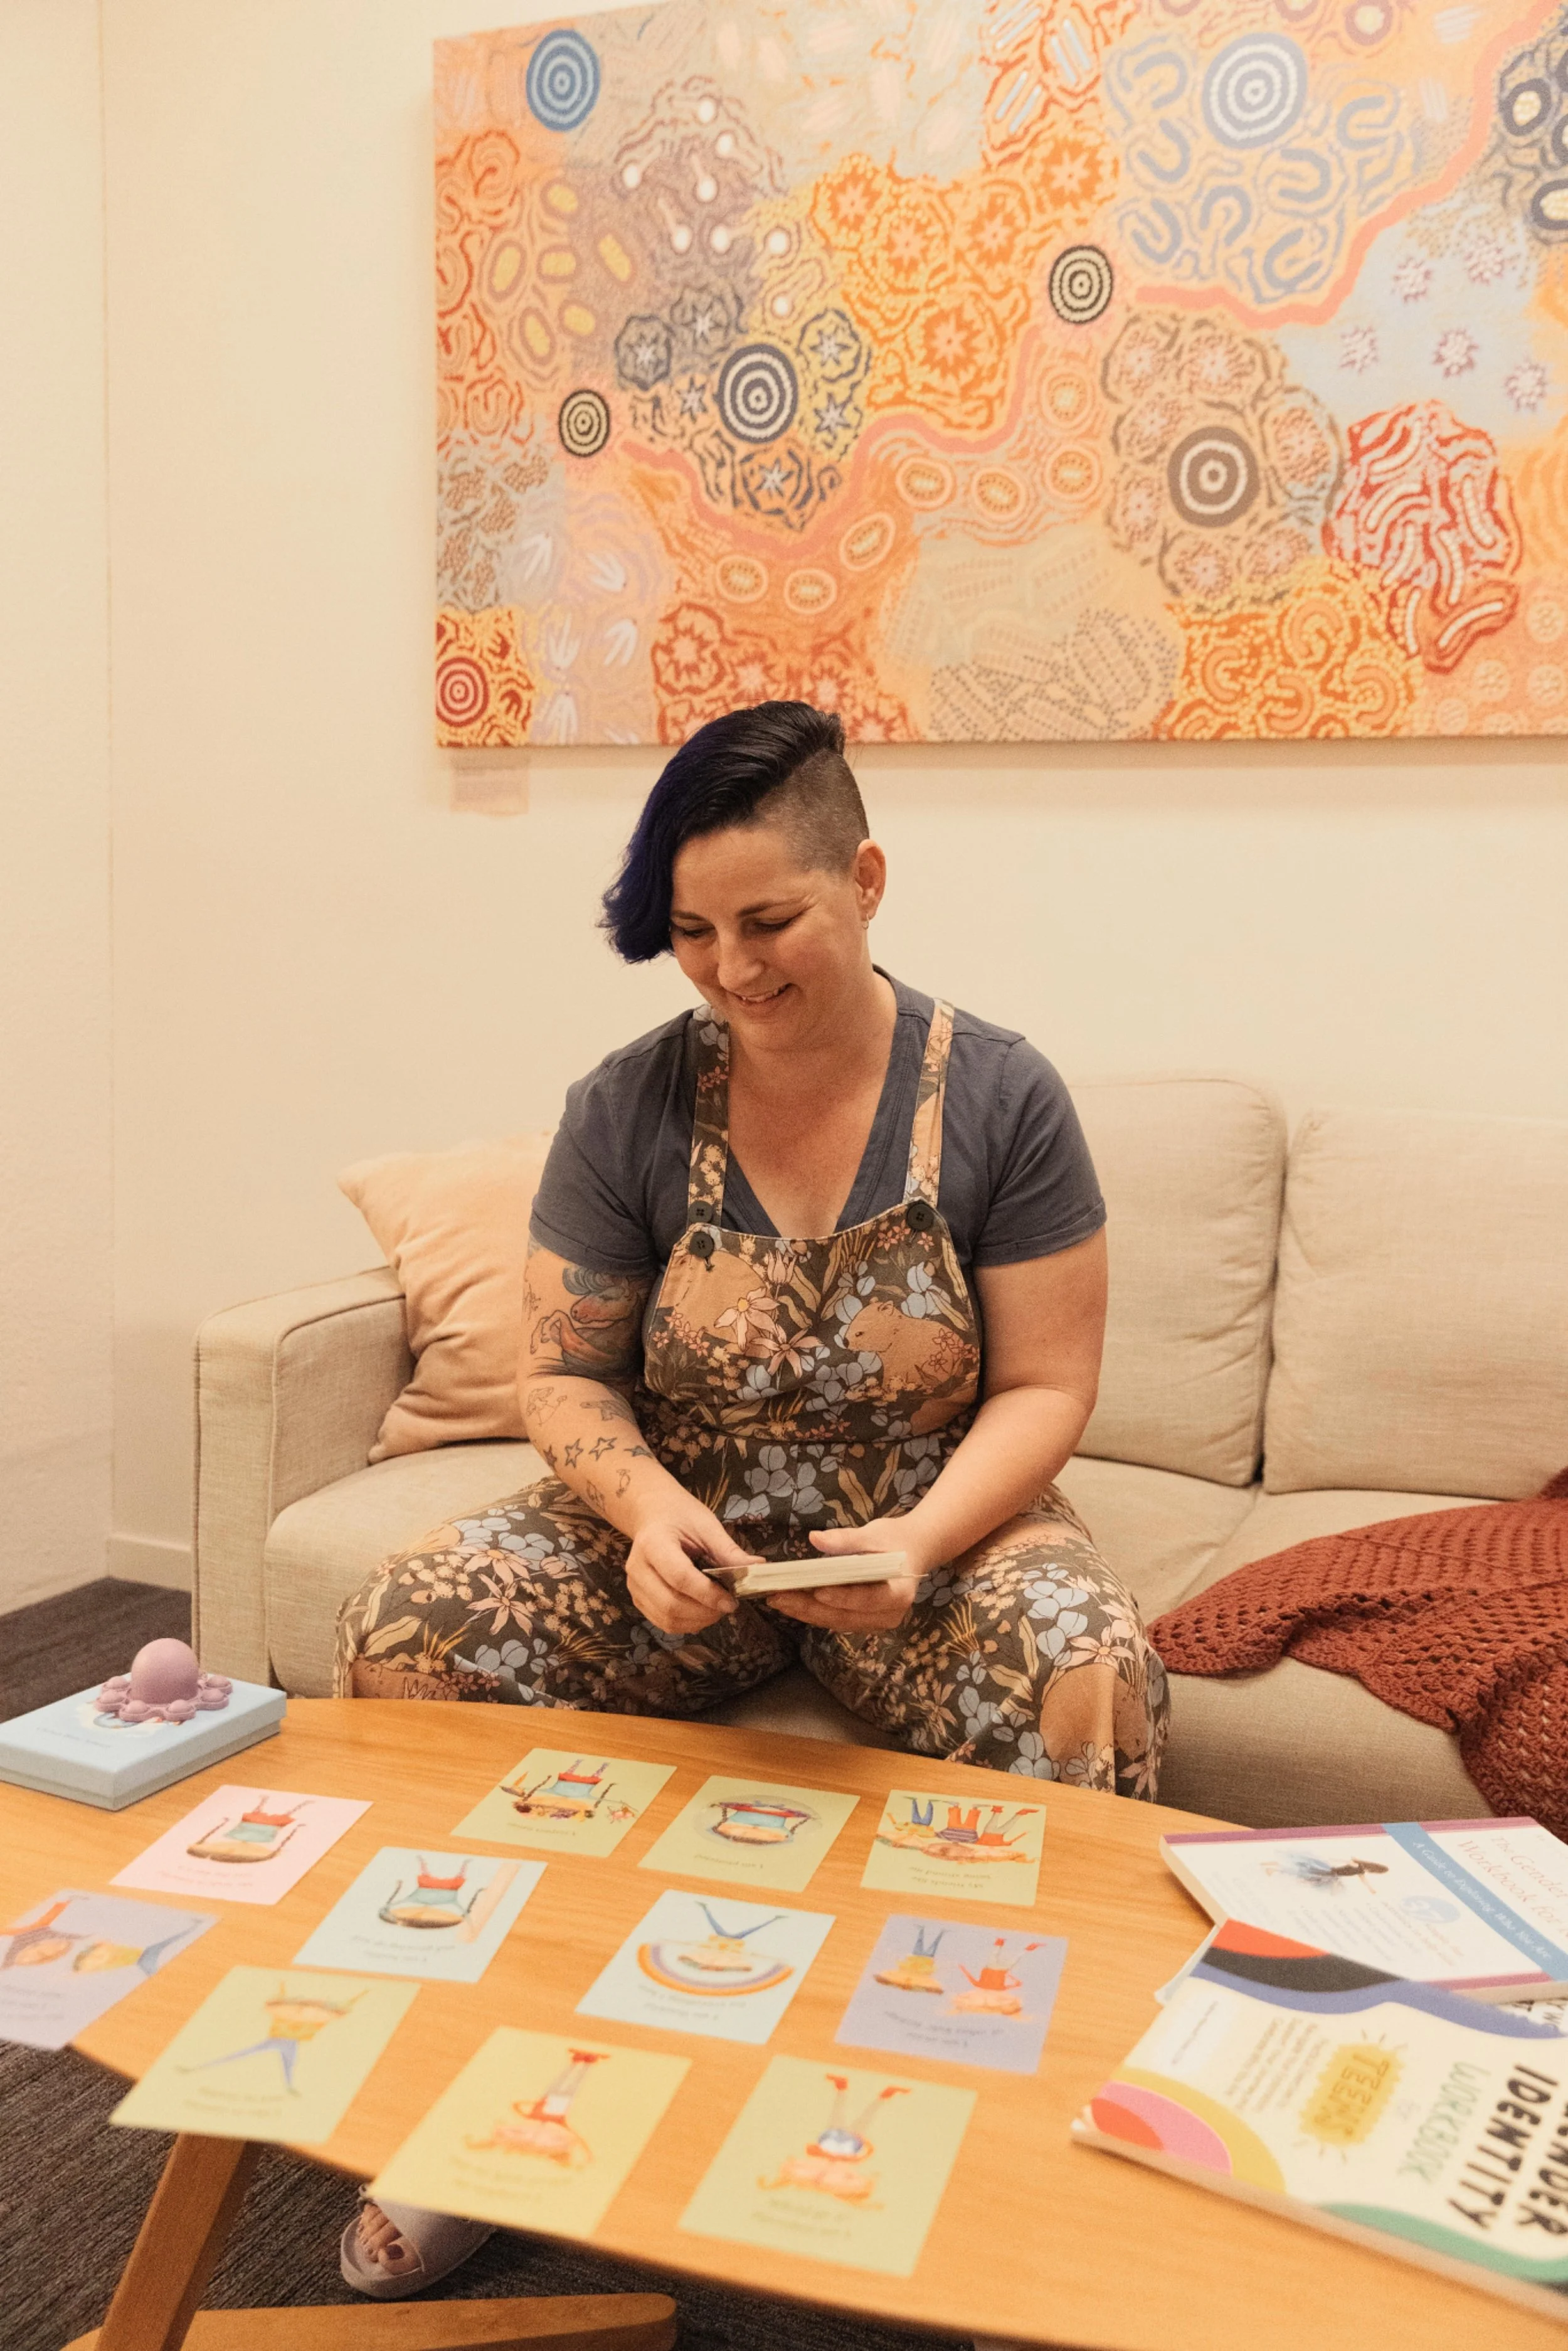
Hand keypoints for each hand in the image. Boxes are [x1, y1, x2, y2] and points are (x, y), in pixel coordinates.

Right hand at [624, 1500, 759, 1635]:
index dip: (708, 1594)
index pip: (680, 1577)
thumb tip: (759, 1568)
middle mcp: (637, 1568)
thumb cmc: (681, 1517)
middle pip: (671, 1604)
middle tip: (728, 1606)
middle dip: (705, 1611)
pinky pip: (663, 1622)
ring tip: (717, 1609)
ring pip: (666, 1618)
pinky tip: (702, 1612)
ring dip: (698, 1621)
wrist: (653, 1516)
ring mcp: (634, 1587)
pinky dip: (686, 1624)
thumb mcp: (707, 1527)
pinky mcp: (638, 1599)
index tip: (732, 1601)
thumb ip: (729, 1551)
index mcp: (653, 1543)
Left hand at [765, 1517, 932, 1634]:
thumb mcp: (873, 1534)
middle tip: (780, 1597)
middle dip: (811, 1608)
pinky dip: (814, 1612)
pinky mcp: (865, 1622)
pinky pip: (837, 1620)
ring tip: (779, 1600)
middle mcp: (890, 1616)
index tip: (817, 1591)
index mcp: (899, 1594)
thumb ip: (846, 1540)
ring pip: (838, 1622)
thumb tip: (815, 1538)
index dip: (842, 1597)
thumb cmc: (895, 1540)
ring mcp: (877, 1622)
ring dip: (807, 1613)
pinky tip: (792, 1603)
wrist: (912, 1551)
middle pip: (846, 1616)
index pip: (868, 1599)